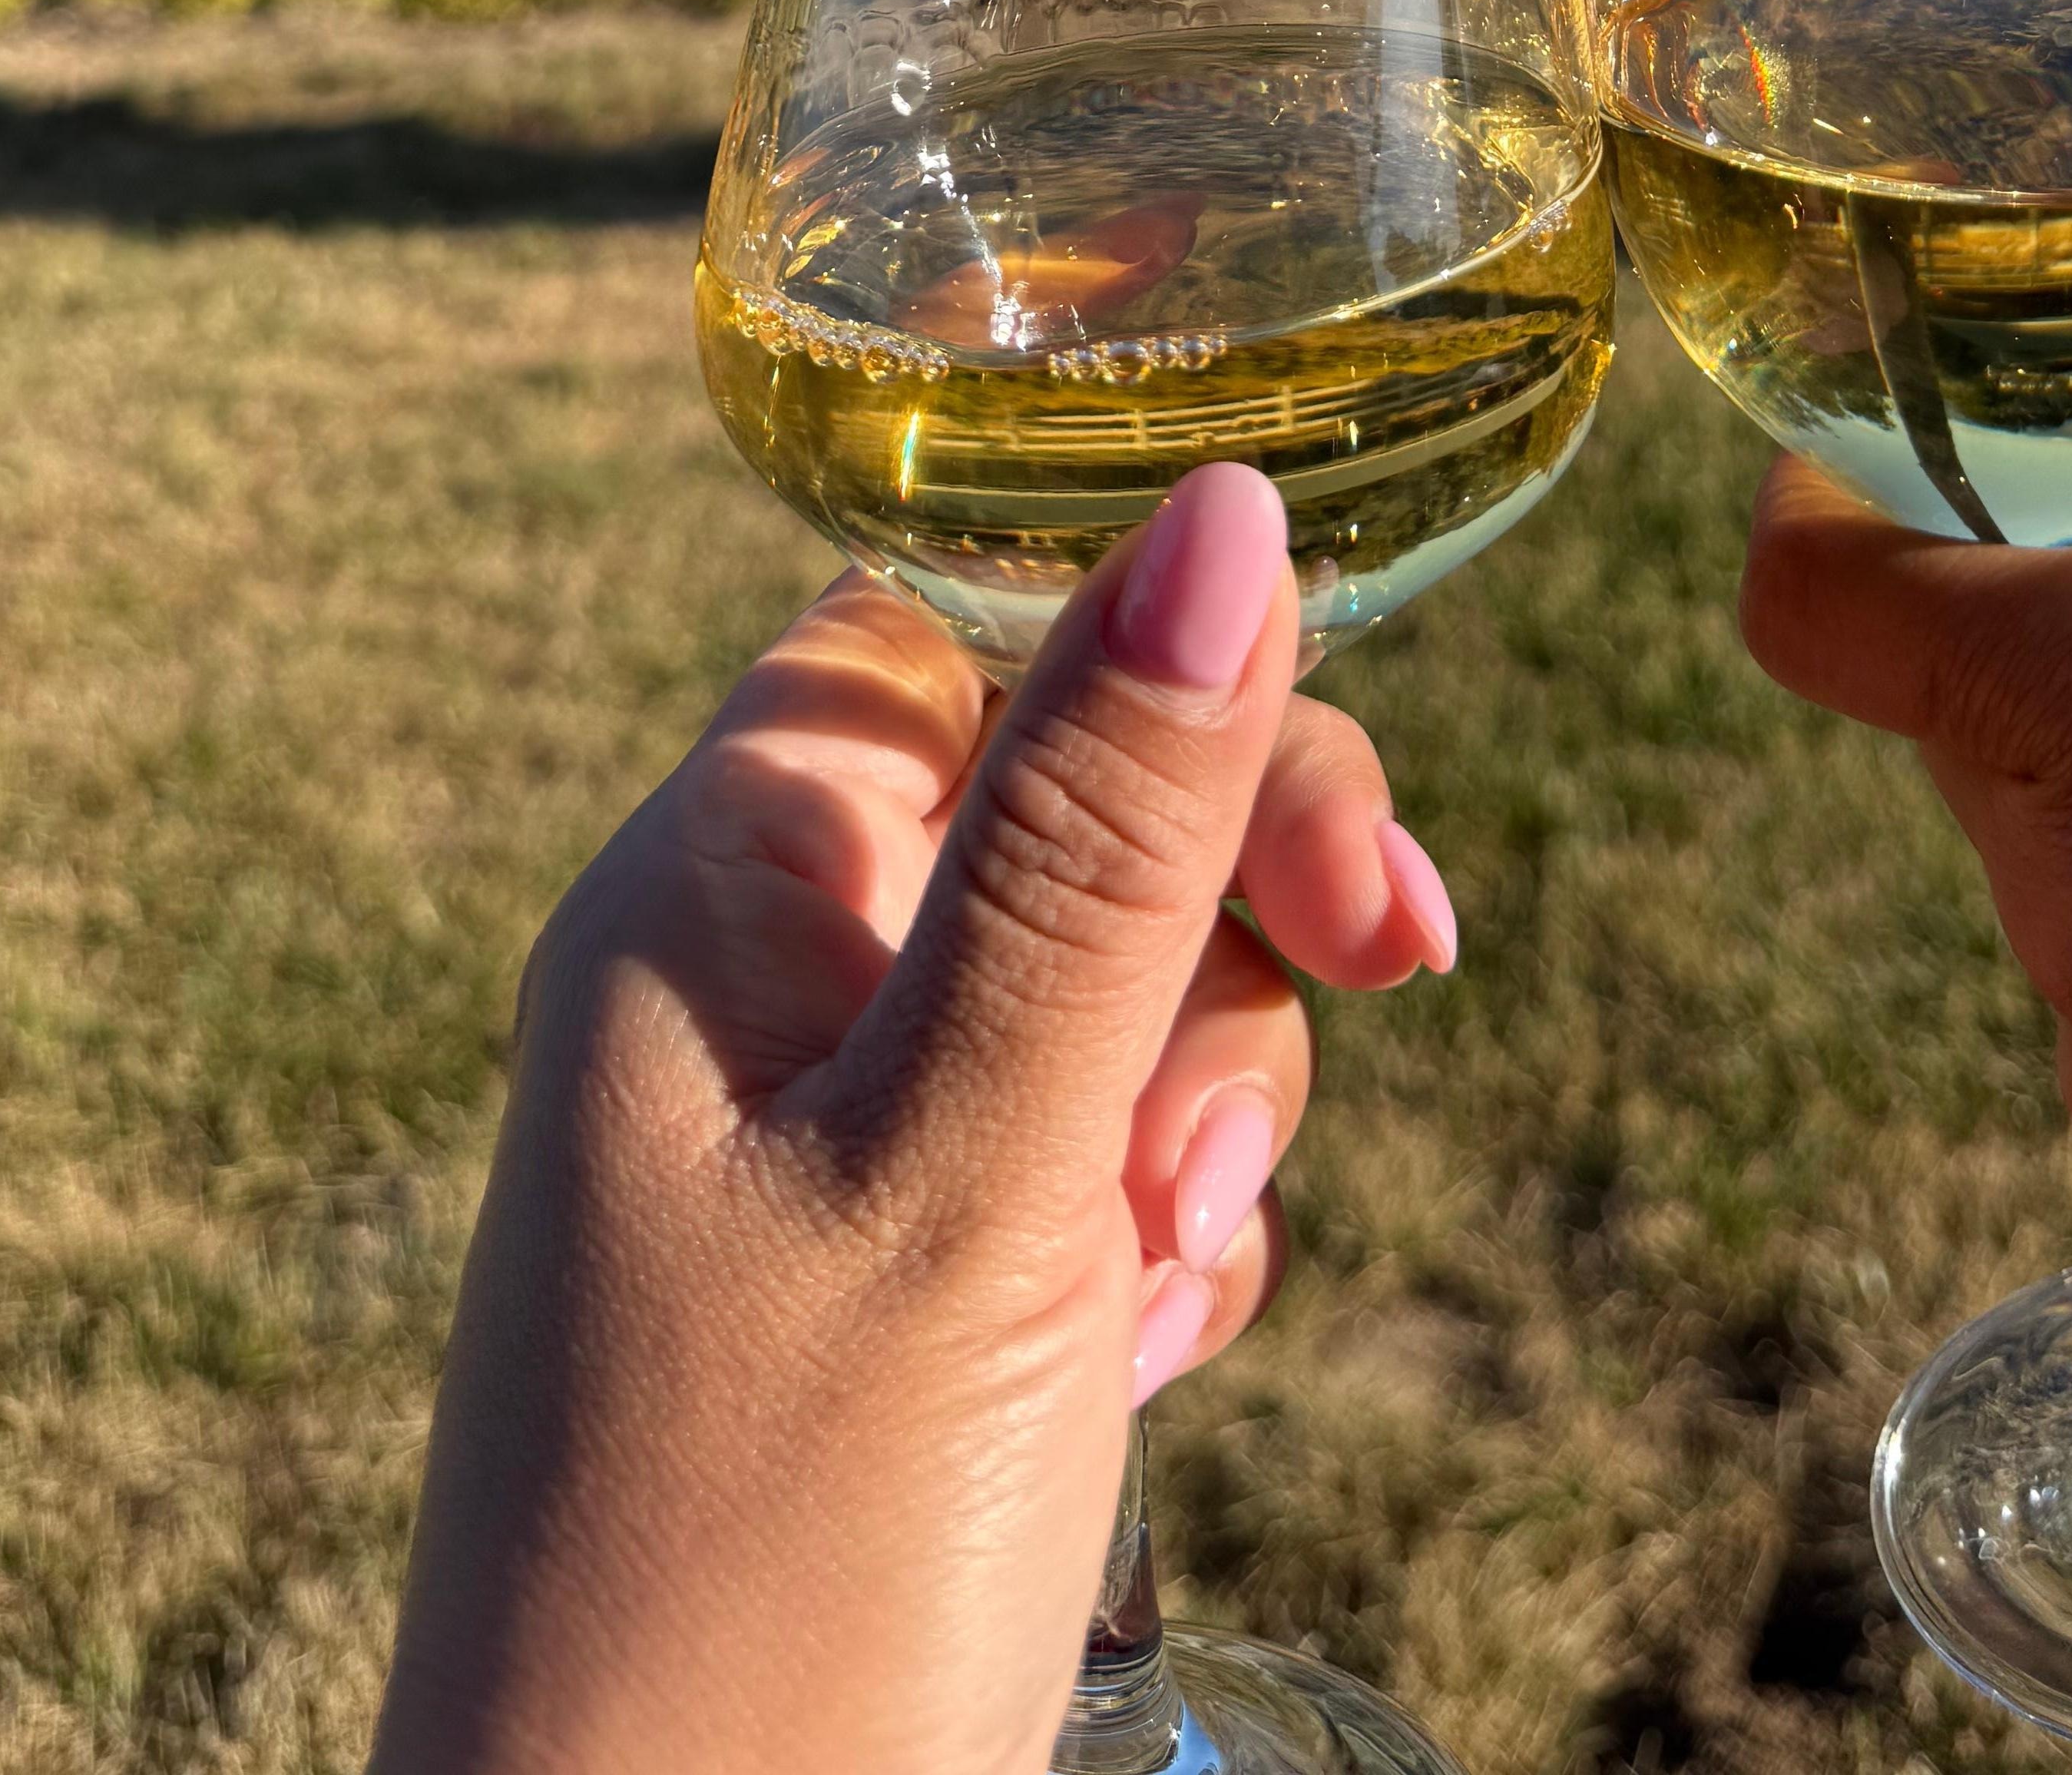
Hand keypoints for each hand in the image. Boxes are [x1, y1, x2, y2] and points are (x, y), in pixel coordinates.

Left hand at [371, 466, 1457, 1774]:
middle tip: (1222, 1150)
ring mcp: (813, 1148)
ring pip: (1111, 1002)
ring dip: (1192, 1124)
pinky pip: (1085, 1166)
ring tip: (1132, 1304)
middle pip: (1073, 814)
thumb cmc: (774, 1571)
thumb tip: (1230, 499)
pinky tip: (1127, 1376)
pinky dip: (1150, 1247)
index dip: (1179, 705)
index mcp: (714, 895)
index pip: (977, 639)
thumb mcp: (975, 1165)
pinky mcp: (884, 1294)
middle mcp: (748, 987)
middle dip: (1219, 957)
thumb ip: (1110, 837)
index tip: (1357, 889)